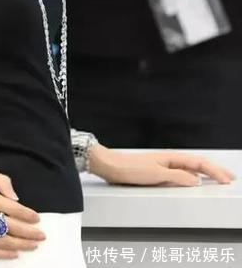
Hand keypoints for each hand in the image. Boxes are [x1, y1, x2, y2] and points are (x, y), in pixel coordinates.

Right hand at [0, 167, 46, 259]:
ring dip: (20, 245)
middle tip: (41, 236)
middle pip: (11, 227)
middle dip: (29, 233)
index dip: (28, 215)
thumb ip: (2, 181)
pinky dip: (2, 254)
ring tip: (32, 246)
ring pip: (2, 241)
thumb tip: (15, 198)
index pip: (13, 209)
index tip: (37, 219)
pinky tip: (13, 254)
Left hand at [88, 144, 236, 186]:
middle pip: (196, 163)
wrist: (109, 166)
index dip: (214, 171)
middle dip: (214, 169)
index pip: (198, 163)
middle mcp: (168, 159)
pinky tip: (193, 180)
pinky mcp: (156, 171)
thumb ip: (177, 177)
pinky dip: (192, 175)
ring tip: (216, 177)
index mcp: (170, 158)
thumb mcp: (156, 174)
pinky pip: (180, 172)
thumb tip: (196, 180)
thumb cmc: (129, 168)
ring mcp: (163, 164)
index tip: (226, 179)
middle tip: (229, 177)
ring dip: (204, 172)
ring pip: (189, 167)